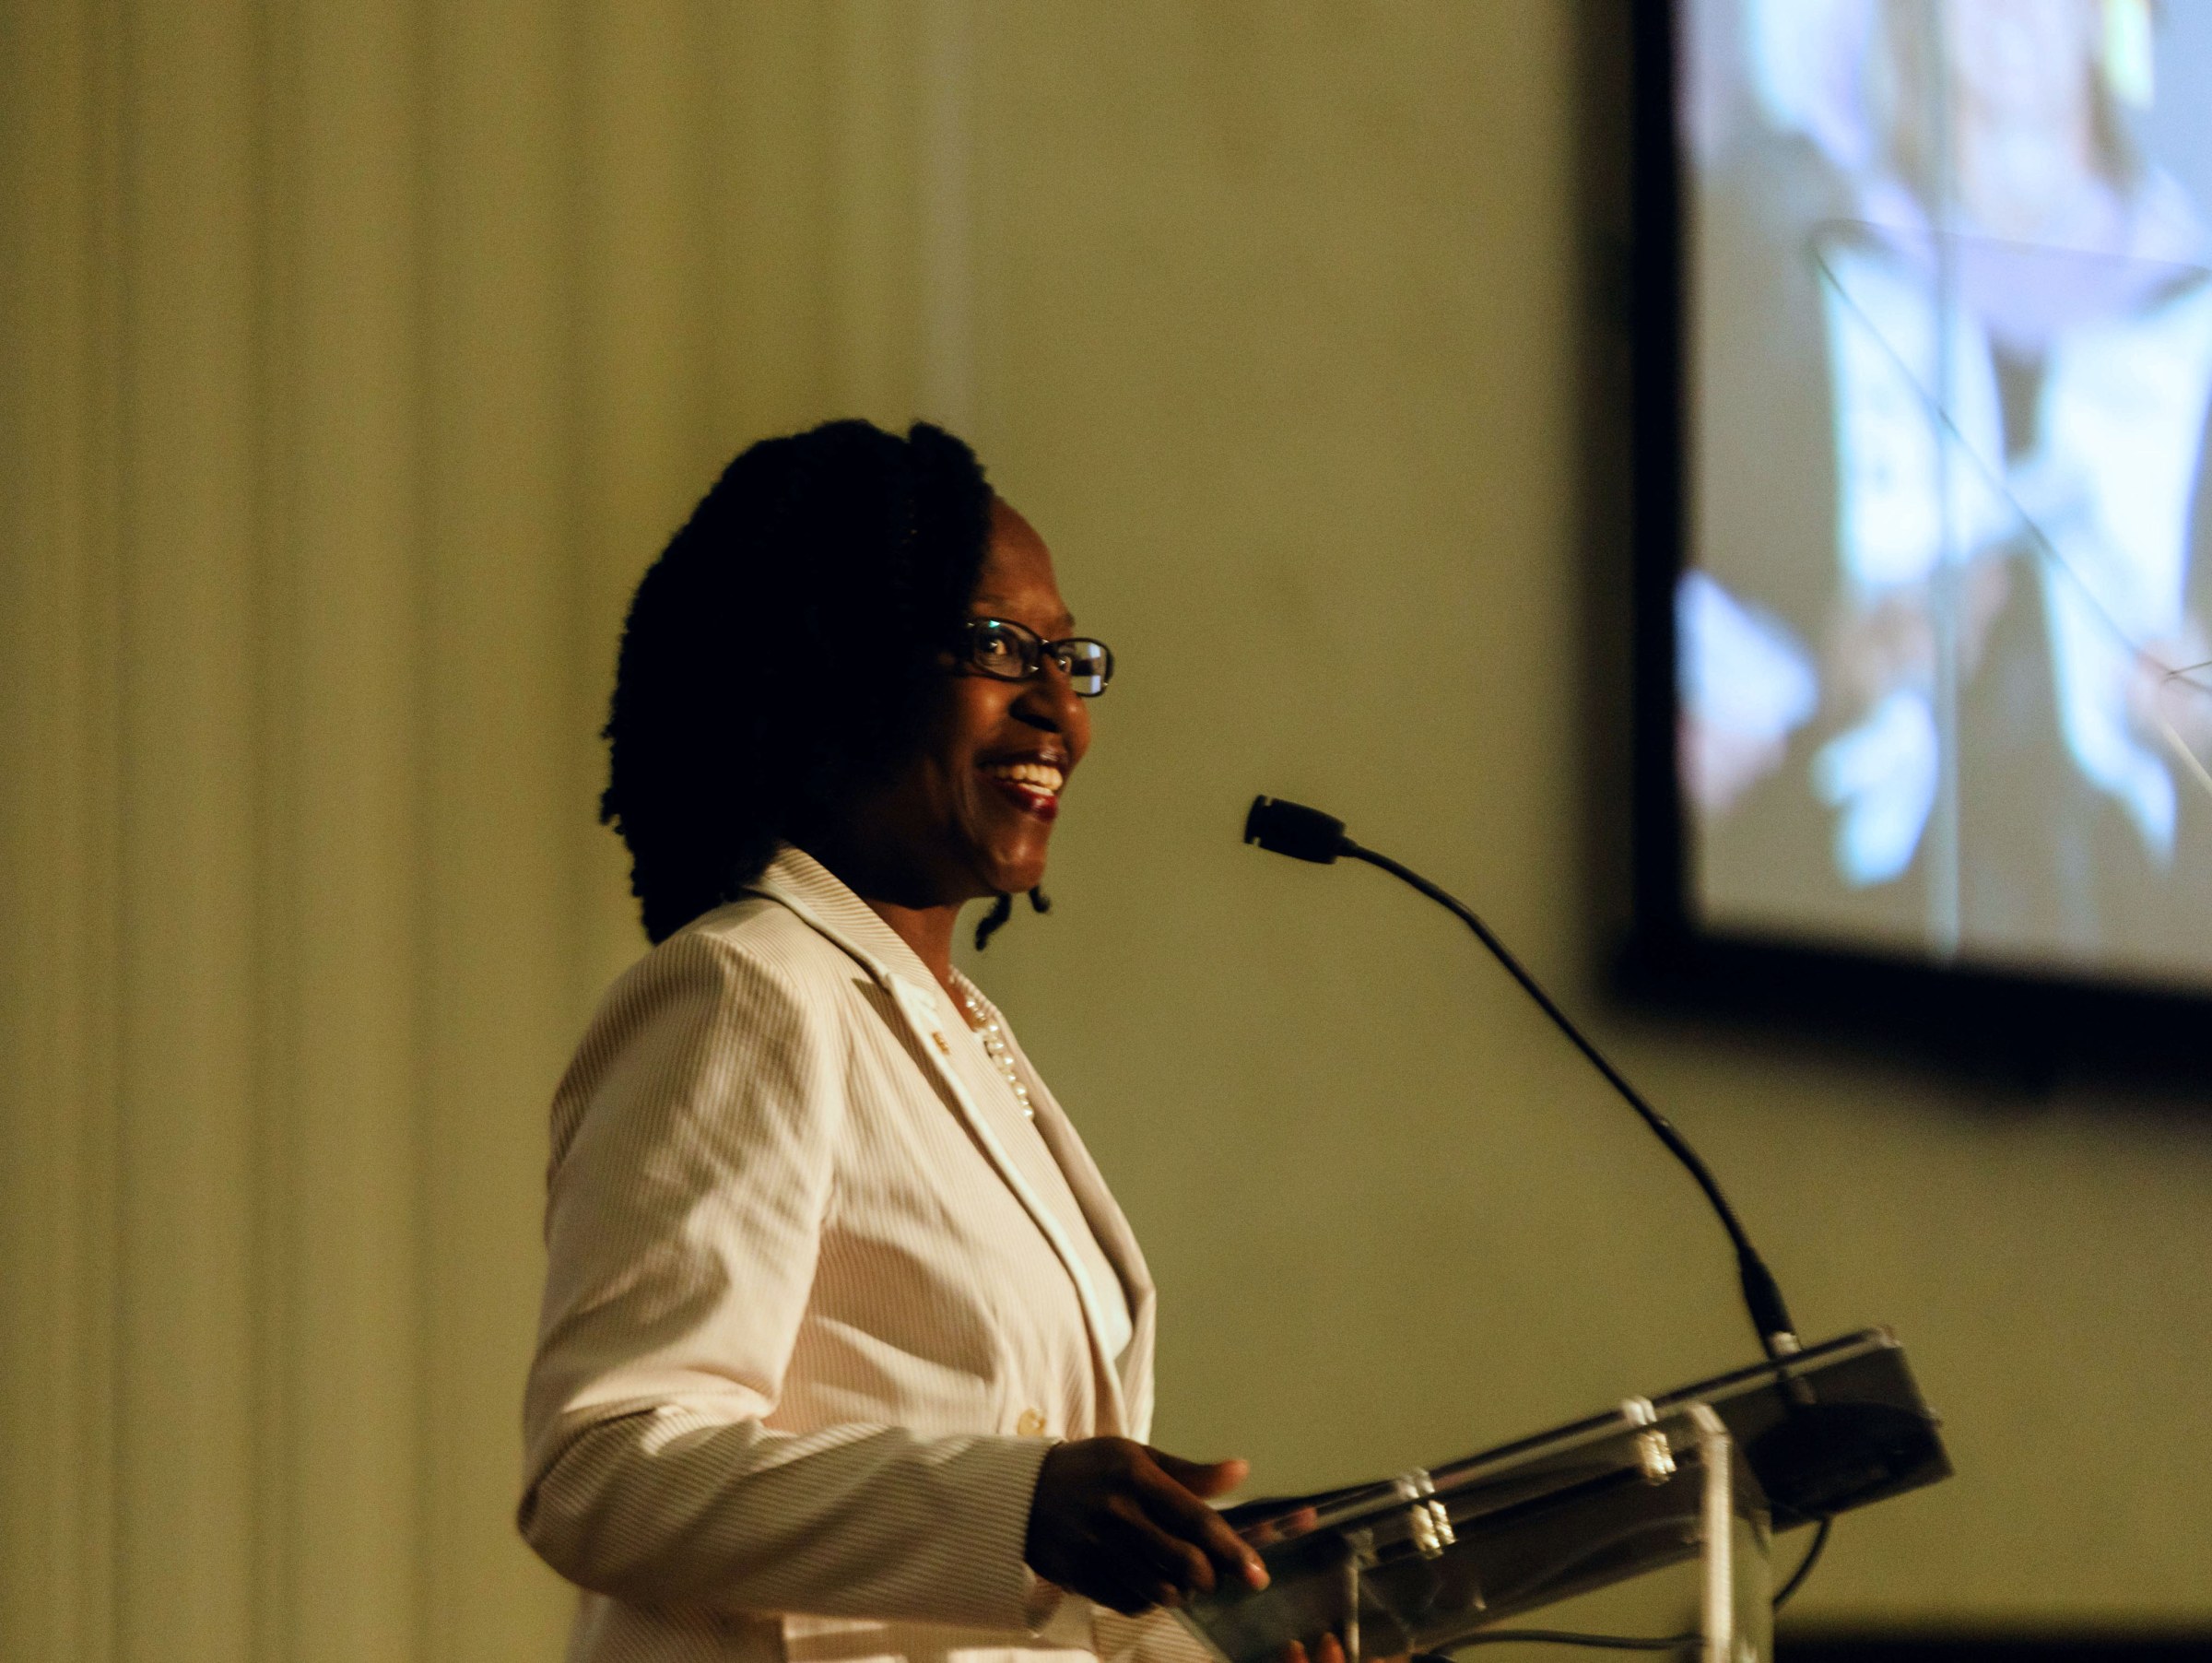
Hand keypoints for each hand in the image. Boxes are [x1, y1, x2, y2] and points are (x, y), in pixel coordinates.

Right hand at [1024, 1438, 1268, 1615]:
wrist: (1022, 1492)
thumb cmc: (1092, 1470)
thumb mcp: (1136, 1457)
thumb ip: (1190, 1473)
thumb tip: (1242, 1471)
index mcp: (1136, 1476)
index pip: (1197, 1520)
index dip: (1233, 1551)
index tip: (1258, 1573)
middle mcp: (1117, 1513)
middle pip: (1185, 1563)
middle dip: (1210, 1577)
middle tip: (1211, 1573)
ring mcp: (1096, 1548)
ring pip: (1161, 1591)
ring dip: (1182, 1592)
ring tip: (1181, 1579)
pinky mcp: (1080, 1576)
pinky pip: (1132, 1603)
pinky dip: (1150, 1601)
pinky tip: (1148, 1583)